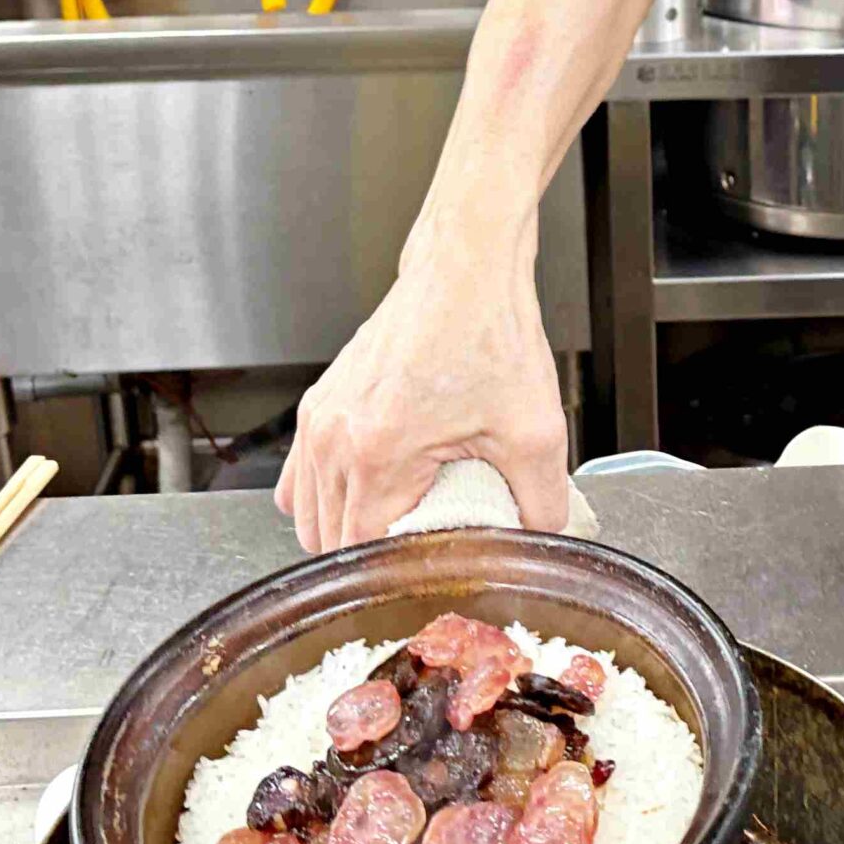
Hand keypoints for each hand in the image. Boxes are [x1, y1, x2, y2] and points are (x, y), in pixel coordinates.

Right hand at [274, 231, 568, 554]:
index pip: (361, 554)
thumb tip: (541, 539)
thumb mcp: (535, 431)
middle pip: (327, 540)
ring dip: (345, 528)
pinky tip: (369, 492)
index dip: (396, 574)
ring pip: (307, 512)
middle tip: (420, 549)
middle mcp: (333, 439)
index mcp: (378, 454)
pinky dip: (326, 495)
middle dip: (372, 557)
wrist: (466, 270)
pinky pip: (301, 475)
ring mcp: (320, 419)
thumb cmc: (490, 333)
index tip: (431, 569)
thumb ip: (541, 501)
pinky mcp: (321, 403)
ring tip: (400, 522)